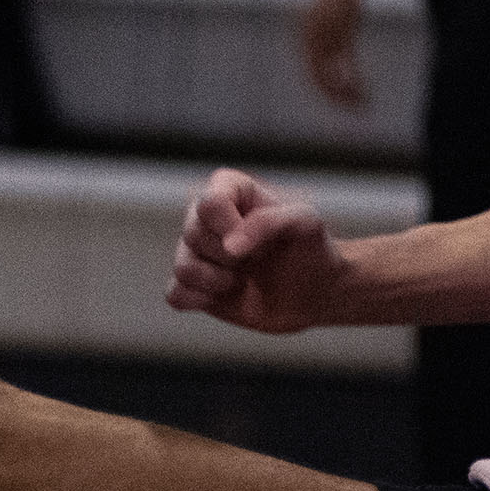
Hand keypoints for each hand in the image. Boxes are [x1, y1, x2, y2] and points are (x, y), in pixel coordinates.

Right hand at [164, 168, 347, 334]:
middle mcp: (206, 218)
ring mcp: (195, 252)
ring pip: (183, 267)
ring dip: (218, 281)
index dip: (230, 227)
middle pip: (193, 235)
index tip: (261, 244)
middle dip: (231, 257)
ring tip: (242, 279)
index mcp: (231, 190)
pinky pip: (175, 294)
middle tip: (257, 260)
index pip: (209, 203)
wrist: (313, 293)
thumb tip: (230, 247)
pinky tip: (226, 295)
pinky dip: (201, 300)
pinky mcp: (191, 286)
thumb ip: (268, 222)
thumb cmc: (311, 250)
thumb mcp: (305, 224)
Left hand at [299, 0, 365, 109]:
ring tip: (362, 102)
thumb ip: (329, 39)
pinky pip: (346, 61)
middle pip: (319, 80)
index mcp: (306, 41)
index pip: (314, 76)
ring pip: (333, 74)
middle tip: (356, 109)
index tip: (345, 103)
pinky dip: (352, 77)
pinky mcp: (343, 28)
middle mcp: (311, 41)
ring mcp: (325, 36)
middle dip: (336, 98)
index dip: (328, 93)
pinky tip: (361, 88)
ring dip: (347, 92)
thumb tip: (335, 55)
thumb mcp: (328, 19)